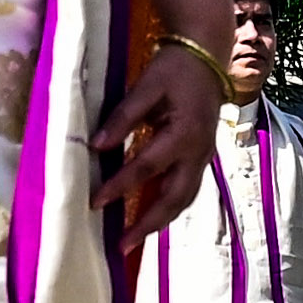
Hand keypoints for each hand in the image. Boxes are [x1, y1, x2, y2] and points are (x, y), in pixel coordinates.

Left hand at [91, 43, 222, 241]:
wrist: (207, 56)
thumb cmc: (175, 69)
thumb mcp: (147, 85)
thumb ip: (123, 116)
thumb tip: (96, 145)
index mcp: (184, 134)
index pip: (147, 167)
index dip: (120, 186)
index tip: (95, 202)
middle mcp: (198, 152)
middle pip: (174, 198)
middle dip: (148, 224)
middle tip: (122, 245)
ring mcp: (203, 157)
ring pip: (183, 199)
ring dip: (160, 222)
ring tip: (134, 240)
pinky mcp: (201, 158)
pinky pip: (186, 190)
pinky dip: (168, 207)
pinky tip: (149, 217)